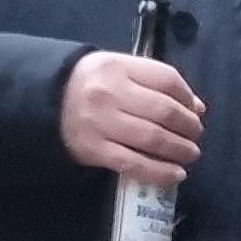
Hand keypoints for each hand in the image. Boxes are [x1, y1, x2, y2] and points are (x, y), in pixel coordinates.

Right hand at [60, 51, 202, 181]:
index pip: (167, 80)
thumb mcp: (118, 69)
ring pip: (154, 139)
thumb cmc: (90, 84)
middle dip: (189, 127)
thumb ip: (154, 82)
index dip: (188, 98)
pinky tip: (176, 174)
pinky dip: (160, 172)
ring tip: (190, 153)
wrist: (44, 102)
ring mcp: (101, 123)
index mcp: (118, 67)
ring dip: (180, 150)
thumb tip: (196, 107)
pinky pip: (134, 164)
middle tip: (196, 135)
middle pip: (165, 112)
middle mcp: (110, 94)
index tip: (196, 111)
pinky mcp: (94, 150)